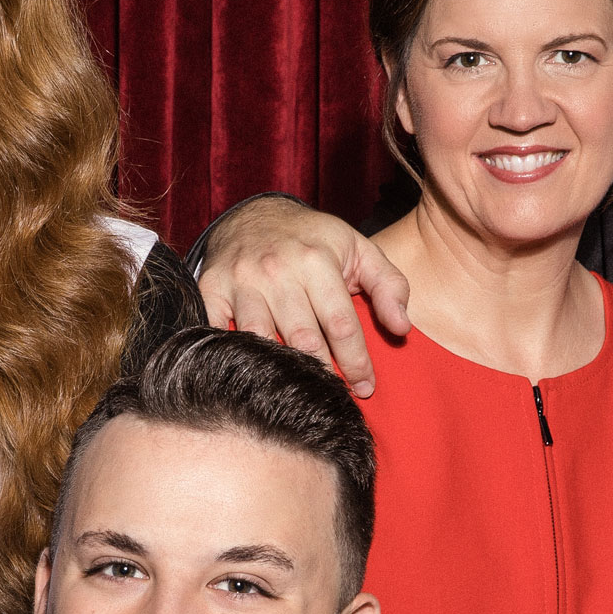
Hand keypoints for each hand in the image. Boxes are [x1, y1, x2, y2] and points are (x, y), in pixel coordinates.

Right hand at [192, 195, 412, 397]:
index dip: (355, 362)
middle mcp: (276, 270)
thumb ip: (390, 286)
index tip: (365, 388)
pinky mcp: (211, 289)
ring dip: (280, 372)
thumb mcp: (359, 250)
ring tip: (298, 393)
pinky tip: (248, 376)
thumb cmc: (314, 240)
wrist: (255, 215)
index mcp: (316, 260)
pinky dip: (229, 356)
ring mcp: (240, 280)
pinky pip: (216, 332)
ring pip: (260, 341)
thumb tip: (402, 328)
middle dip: (323, 374)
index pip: (340, 324)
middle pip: (302, 339)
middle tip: (335, 398)